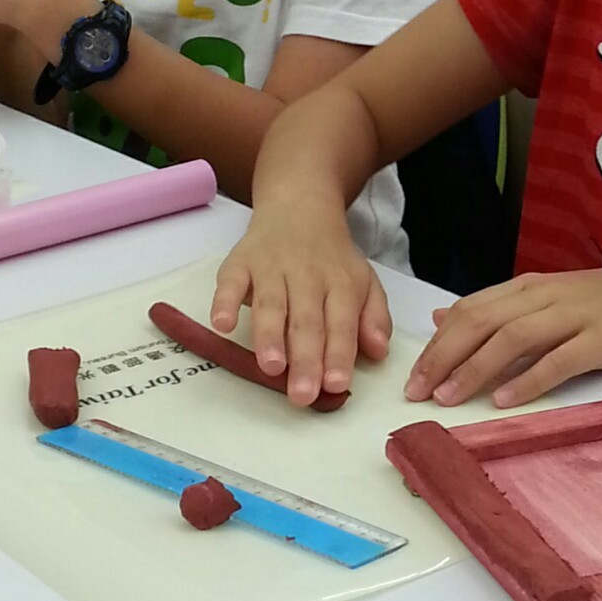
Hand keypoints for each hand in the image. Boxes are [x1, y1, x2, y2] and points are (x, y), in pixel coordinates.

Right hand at [210, 206, 392, 405]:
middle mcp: (307, 275)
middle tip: (302, 394)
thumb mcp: (364, 281)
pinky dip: (224, 301)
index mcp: (341, 283)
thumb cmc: (332, 258)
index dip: (339, 354)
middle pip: (306, 320)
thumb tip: (378, 351)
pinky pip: (231, 281)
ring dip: (270, 335)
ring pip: (271, 304)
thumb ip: (374, 318)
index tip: (336, 385)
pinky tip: (223, 324)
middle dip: (305, 358)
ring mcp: (271, 267)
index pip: (342, 323)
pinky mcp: (240, 261)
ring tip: (272, 367)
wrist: (300, 205)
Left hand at [403, 266, 601, 409]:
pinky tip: (504, 400)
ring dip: (475, 369)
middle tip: (417, 391)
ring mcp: (573, 317)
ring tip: (448, 398)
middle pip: (481, 322)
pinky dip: (528, 380)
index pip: (470, 309)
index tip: (412, 375)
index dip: (437, 342)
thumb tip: (441, 316)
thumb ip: (496, 308)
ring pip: (512, 339)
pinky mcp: (601, 341)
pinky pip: (558, 361)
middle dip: (444, 357)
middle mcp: (545, 297)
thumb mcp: (546, 297)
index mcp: (528, 287)